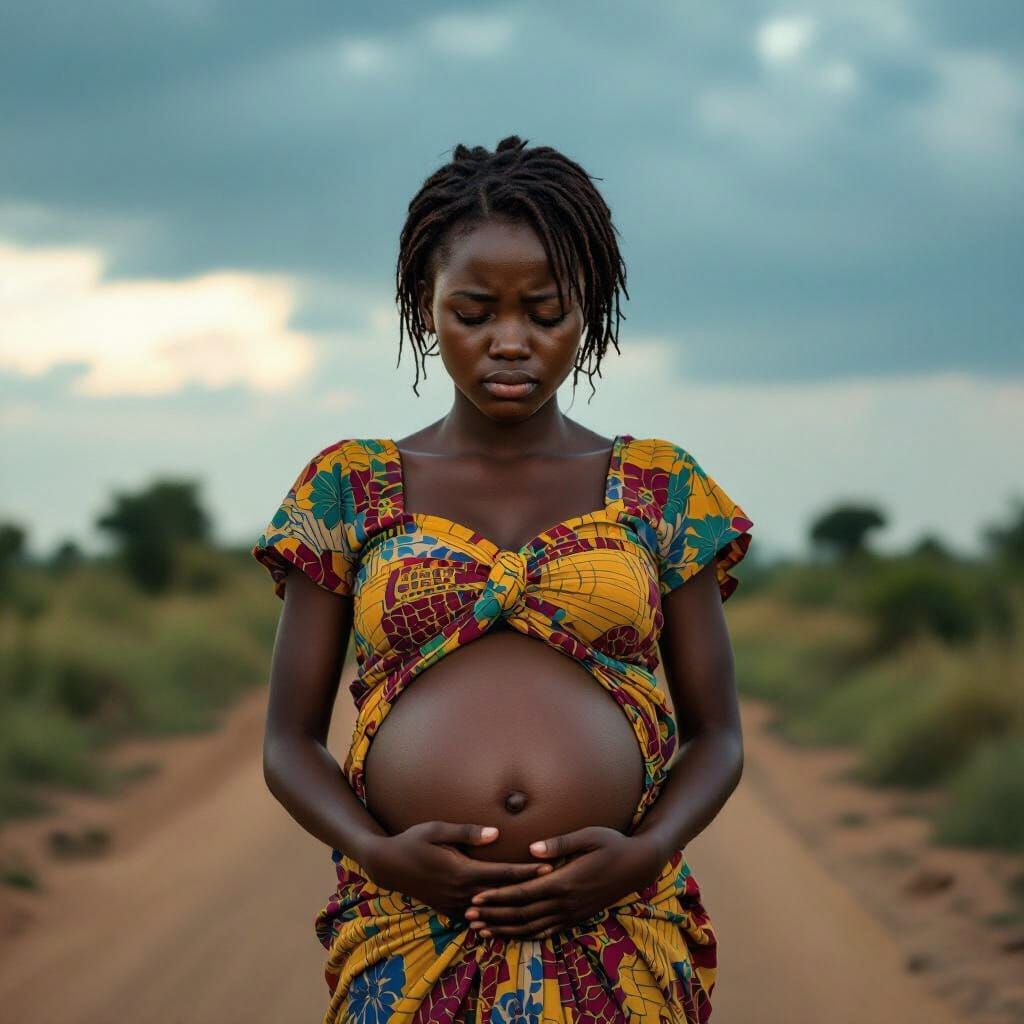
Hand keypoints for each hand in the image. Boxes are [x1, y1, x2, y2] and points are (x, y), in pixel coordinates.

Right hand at [360, 821, 553, 921]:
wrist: (388, 865)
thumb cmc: (414, 840)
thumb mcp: (437, 830)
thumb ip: (467, 832)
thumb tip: (496, 834)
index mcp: (461, 872)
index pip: (502, 874)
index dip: (527, 871)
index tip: (549, 867)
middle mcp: (461, 893)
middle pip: (502, 894)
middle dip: (528, 889)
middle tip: (556, 884)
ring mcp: (454, 905)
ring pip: (492, 909)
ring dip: (514, 905)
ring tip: (540, 901)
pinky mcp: (449, 911)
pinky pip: (477, 916)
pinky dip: (496, 915)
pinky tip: (511, 914)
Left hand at [463, 827, 664, 938]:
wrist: (638, 865)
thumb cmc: (612, 843)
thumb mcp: (588, 836)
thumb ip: (560, 843)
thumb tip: (532, 848)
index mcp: (564, 881)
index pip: (523, 893)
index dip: (498, 897)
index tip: (476, 897)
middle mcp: (566, 902)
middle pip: (522, 913)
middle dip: (494, 915)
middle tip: (469, 916)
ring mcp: (572, 912)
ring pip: (532, 927)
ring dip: (506, 929)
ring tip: (483, 930)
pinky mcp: (577, 916)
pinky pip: (548, 930)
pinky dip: (527, 935)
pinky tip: (513, 934)